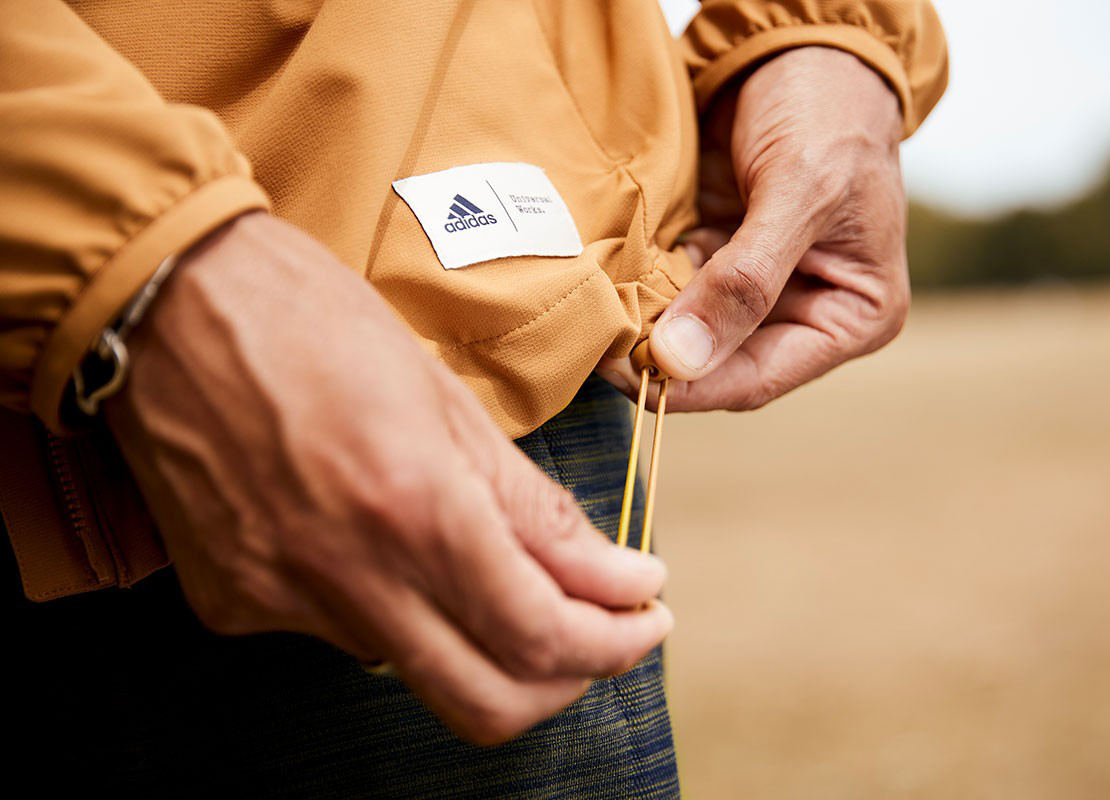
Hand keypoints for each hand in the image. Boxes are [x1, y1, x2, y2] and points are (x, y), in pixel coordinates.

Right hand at [104, 212, 671, 744]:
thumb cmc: (318, 321)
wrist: (170, 297)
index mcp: (415, 507)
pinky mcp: (231, 603)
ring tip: (490, 560)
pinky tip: (385, 540)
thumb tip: (616, 576)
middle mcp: (345, 574)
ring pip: (417, 667)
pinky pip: (342, 634)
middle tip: (600, 628)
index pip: (543, 634)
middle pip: (488, 704)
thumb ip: (534, 510)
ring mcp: (279, 599)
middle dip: (565, 677)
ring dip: (477, 633)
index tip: (647, 613)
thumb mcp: (448, 402)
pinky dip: (391, 603)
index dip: (614, 642)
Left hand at [600, 47, 907, 410]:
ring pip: (687, 328)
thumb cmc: (830, 111)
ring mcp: (757, 286)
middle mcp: (805, 311)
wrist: (806, 43)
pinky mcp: (718, 254)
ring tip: (595, 312)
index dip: (693, 386)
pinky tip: (604, 280)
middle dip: (661, 355)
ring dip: (643, 322)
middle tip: (597, 345)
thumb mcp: (797, 192)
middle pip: (718, 361)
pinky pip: (670, 285)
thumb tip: (681, 360)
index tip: (632, 377)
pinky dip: (638, 284)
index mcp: (852, 316)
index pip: (760, 378)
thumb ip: (744, 281)